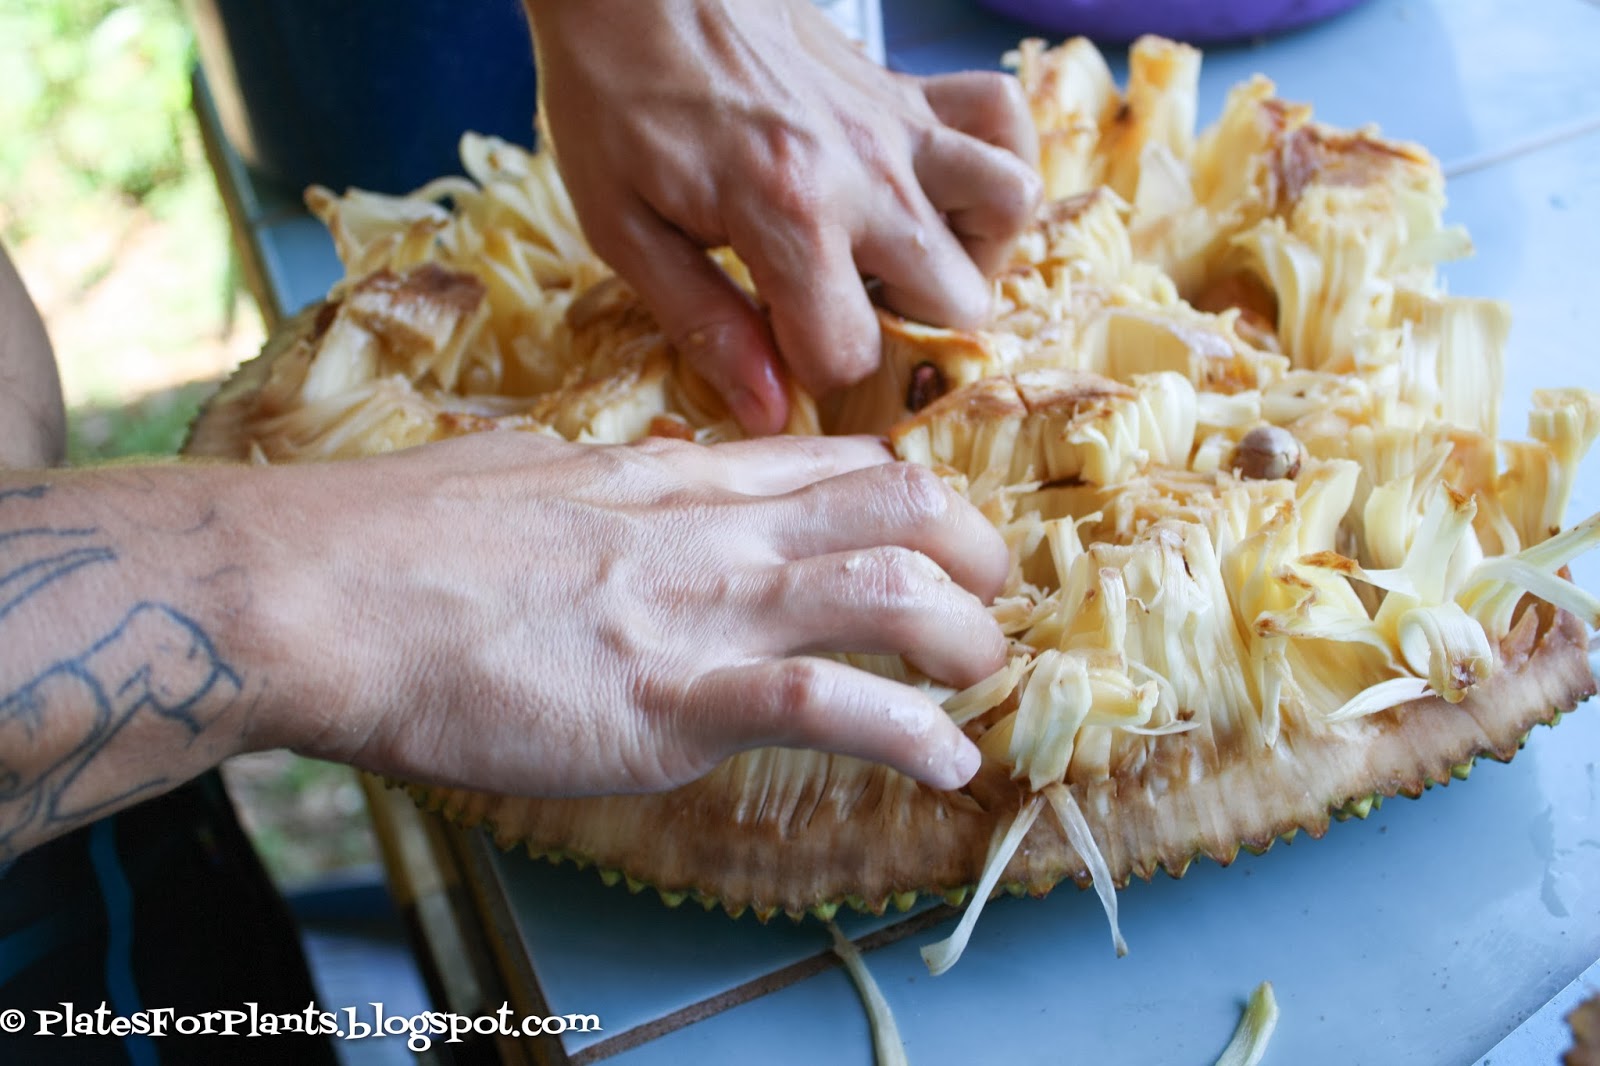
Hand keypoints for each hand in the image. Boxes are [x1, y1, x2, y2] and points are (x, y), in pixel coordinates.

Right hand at [260, 432, 1008, 795]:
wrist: (324, 589)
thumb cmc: (399, 539)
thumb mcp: (530, 479)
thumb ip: (609, 492)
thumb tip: (644, 489)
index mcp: (672, 480)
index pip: (833, 462)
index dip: (909, 497)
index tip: (937, 538)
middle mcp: (707, 532)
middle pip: (893, 506)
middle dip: (971, 551)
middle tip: (991, 600)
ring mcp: (697, 611)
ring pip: (886, 591)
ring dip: (962, 638)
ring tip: (983, 679)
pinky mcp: (668, 700)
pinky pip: (824, 708)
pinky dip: (904, 734)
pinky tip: (943, 763)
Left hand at [525, 0, 1041, 433]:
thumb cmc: (615, 93)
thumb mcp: (625, 227)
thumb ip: (703, 322)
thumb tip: (768, 410)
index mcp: (787, 214)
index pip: (849, 351)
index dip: (814, 376)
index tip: (779, 353)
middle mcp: (864, 172)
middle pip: (953, 299)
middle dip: (904, 332)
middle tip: (841, 316)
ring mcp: (896, 125)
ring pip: (1008, 205)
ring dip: (970, 253)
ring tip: (909, 265)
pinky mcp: (905, 89)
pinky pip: (1002, 116)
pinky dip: (998, 157)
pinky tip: (945, 191)